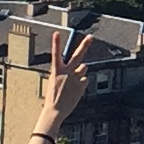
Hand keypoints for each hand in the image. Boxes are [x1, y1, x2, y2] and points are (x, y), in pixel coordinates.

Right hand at [29, 29, 93, 143]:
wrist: (55, 110)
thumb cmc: (53, 96)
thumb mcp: (55, 81)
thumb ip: (65, 72)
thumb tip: (79, 67)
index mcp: (56, 71)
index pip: (55, 54)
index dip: (56, 43)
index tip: (56, 33)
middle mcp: (67, 72)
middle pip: (77, 55)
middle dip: (84, 45)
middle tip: (91, 37)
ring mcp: (75, 78)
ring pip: (84, 68)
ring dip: (81, 71)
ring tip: (73, 81)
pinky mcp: (82, 84)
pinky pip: (85, 79)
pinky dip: (82, 83)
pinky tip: (75, 90)